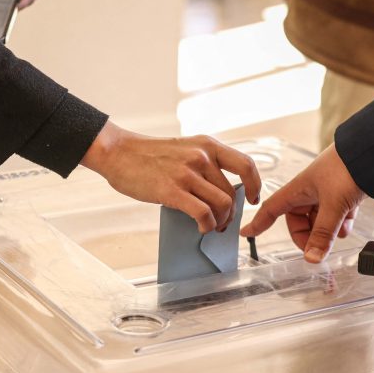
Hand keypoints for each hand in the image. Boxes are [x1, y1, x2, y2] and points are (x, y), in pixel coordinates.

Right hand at [81, 122, 261, 233]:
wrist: (119, 152)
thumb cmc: (149, 155)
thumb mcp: (184, 149)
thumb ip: (203, 165)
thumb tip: (220, 195)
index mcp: (207, 145)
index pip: (245, 165)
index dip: (254, 185)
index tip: (251, 198)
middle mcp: (201, 157)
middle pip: (230, 192)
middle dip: (229, 213)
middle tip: (222, 223)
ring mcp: (187, 173)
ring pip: (221, 205)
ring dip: (220, 222)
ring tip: (211, 227)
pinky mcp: (172, 190)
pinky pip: (203, 213)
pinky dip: (207, 225)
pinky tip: (201, 228)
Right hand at [241, 144, 364, 262]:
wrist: (373, 152)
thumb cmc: (347, 168)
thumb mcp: (333, 205)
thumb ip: (323, 234)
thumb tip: (312, 258)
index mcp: (297, 190)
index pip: (271, 209)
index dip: (259, 223)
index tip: (246, 233)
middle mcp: (309, 192)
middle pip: (299, 223)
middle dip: (311, 235)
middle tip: (320, 245)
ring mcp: (326, 194)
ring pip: (320, 221)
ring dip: (330, 229)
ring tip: (342, 226)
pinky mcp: (342, 194)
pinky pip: (336, 216)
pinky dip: (343, 221)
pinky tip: (350, 220)